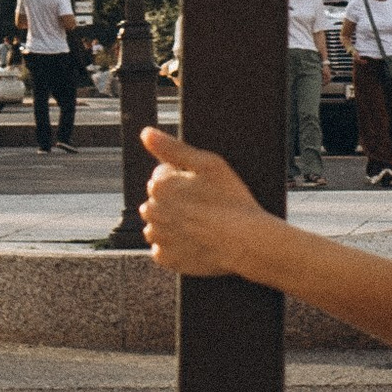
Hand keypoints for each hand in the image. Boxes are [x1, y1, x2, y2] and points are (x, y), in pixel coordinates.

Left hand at [141, 126, 268, 275]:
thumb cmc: (231, 199)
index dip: (184, 179)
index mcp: (160, 186)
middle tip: (205, 207)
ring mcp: (158, 237)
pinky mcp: (166, 259)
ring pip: (158, 225)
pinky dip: (175, 246)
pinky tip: (195, 242)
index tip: (204, 188)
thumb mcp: (207, 164)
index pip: (161, 176)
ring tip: (200, 225)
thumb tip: (145, 133)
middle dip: (174, 201)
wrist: (246, 241)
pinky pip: (163, 249)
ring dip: (172, 224)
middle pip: (157, 201)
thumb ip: (173, 148)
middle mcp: (152, 212)